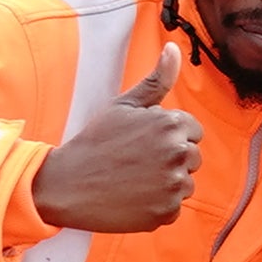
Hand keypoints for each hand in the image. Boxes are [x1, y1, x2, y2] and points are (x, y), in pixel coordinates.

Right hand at [29, 42, 202, 229]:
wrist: (69, 184)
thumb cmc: (97, 141)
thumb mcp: (125, 105)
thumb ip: (156, 80)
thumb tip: (173, 48)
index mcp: (171, 124)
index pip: (193, 131)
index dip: (168, 136)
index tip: (143, 142)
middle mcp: (178, 154)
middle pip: (193, 158)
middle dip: (171, 159)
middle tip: (137, 162)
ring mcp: (173, 185)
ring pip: (185, 184)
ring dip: (166, 184)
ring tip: (134, 180)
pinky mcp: (166, 213)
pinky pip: (173, 208)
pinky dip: (157, 206)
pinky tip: (133, 198)